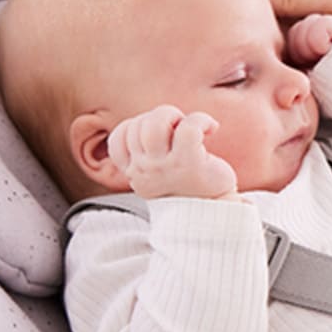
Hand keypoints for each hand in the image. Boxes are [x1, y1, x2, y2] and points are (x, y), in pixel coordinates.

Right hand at [107, 105, 238, 200]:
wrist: (213, 216)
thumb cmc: (189, 188)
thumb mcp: (160, 172)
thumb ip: (149, 151)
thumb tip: (153, 119)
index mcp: (135, 172)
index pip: (118, 138)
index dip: (138, 125)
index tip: (160, 134)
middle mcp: (144, 170)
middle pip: (139, 125)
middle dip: (160, 116)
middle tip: (179, 128)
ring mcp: (164, 167)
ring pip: (155, 123)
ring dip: (173, 115)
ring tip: (191, 127)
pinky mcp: (189, 164)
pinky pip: (189, 129)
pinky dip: (201, 120)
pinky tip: (211, 128)